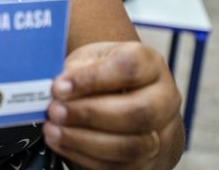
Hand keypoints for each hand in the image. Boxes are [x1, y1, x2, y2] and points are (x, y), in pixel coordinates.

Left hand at [43, 41, 182, 169]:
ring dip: (84, 139)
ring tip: (53, 129)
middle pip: (137, 111)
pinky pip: (118, 166)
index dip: (91, 79)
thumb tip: (62, 85)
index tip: (59, 86)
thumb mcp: (92, 59)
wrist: (128, 102)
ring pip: (130, 145)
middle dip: (89, 113)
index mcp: (150, 64)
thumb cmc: (105, 76)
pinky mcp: (148, 163)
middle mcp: (164, 99)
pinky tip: (62, 142)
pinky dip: (83, 155)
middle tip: (55, 110)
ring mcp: (161, 134)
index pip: (129, 68)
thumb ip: (79, 68)